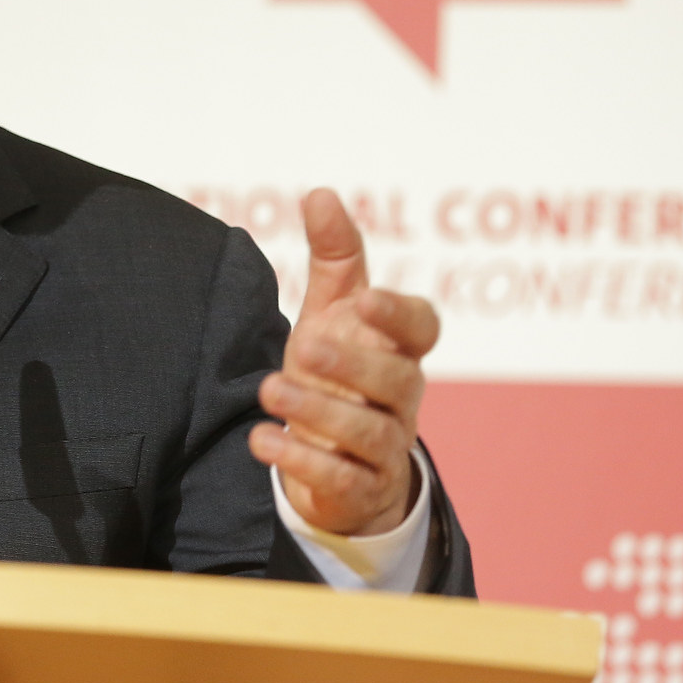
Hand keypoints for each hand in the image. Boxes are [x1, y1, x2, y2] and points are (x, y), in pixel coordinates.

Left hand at [249, 188, 439, 536]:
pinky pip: (342, 479)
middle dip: (354, 365)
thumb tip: (320, 193)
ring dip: (319, 411)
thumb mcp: (333, 313)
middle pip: (397, 382)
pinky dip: (303, 463)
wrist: (341, 462)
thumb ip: (333, 257)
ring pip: (370, 434)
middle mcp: (399, 400)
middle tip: (305, 345)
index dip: (399, 316)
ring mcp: (384, 449)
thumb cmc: (339, 372)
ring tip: (270, 390)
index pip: (421, 329)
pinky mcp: (359, 490)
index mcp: (397, 350)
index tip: (367, 300)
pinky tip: (261, 441)